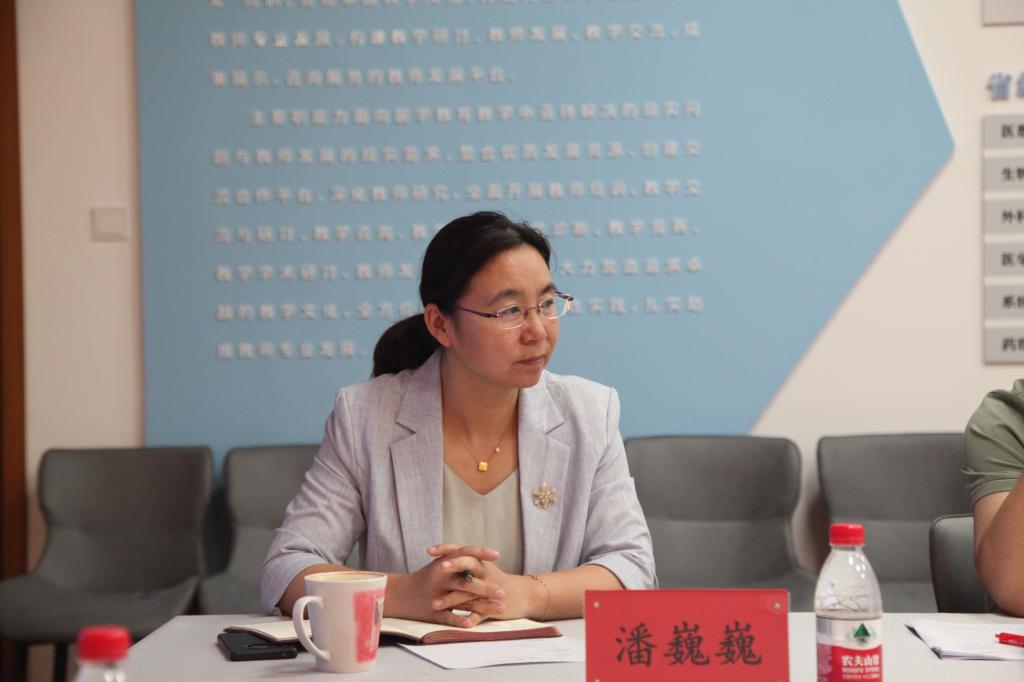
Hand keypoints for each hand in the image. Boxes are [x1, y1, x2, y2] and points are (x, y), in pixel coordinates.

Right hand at [385, 544, 506, 626]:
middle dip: (487, 587)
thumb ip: (456, 559)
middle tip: (504, 592)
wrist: (398, 594)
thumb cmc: (424, 579)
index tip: (498, 554)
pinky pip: (448, 617)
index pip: (464, 554)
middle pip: (467, 581)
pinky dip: (460, 620)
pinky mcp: (432, 612)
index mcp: (442, 564)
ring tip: (500, 609)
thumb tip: (480, 553)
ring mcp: (436, 595)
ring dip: (482, 605)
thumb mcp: (438, 565)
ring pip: (462, 600)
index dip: (481, 553)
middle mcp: (440, 578)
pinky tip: (473, 624)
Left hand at [427, 544, 540, 622]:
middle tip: (439, 567)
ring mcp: (488, 590)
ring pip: (469, 593)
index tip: (429, 551)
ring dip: (452, 599)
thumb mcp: (483, 568)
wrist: (525, 595)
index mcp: (480, 563)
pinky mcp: (492, 607)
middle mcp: (484, 573)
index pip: (462, 550)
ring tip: (434, 604)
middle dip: (454, 565)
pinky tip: (461, 623)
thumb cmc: (497, 581)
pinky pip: (481, 613)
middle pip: (469, 565)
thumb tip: (445, 555)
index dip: (446, 549)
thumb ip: (466, 563)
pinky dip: (472, 618)